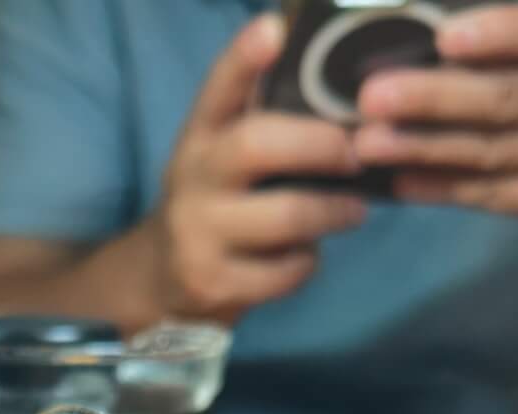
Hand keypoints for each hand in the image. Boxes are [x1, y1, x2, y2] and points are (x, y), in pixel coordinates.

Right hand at [142, 13, 368, 324]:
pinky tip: (304, 256)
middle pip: (254, 144)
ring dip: (331, 212)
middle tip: (354, 154)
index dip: (245, 58)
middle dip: (318, 145)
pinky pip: (283, 270)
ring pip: (284, 215)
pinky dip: (306, 263)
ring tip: (352, 210)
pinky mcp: (210, 281)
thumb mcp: (225, 158)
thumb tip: (349, 92)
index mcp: (200, 135)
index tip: (274, 29)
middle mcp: (192, 176)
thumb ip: (267, 125)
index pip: (219, 87)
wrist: (162, 281)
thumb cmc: (218, 205)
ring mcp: (196, 231)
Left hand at [351, 0, 517, 229]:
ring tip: (367, 141)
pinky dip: (442, 186)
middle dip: (433, 97)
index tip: (443, 38)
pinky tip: (401, 178)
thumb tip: (441, 15)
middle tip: (371, 97)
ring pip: (494, 151)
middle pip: (511, 98)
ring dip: (422, 146)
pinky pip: (495, 194)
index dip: (500, 33)